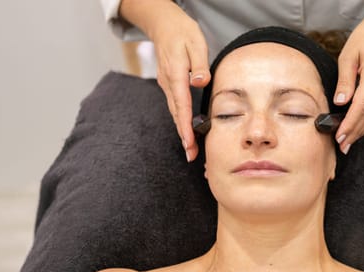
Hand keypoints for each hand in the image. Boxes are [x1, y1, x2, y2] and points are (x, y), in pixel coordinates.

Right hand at [120, 0, 209, 161]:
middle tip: (191, 155)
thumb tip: (201, 82)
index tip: (190, 142)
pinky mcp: (168, 84)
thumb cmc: (182, 32)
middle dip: (183, 136)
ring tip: (190, 148)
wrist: (162, 23)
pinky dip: (180, 119)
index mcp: (176, 74)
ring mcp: (166, 84)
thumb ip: (199, 64)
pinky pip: (175, 105)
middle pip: (177, 114)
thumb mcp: (196, 43)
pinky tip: (186, 130)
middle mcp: (168, 82)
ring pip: (175, 111)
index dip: (185, 126)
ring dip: (182, 130)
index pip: (182, 105)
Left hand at [333, 10, 363, 153]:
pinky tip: (359, 130)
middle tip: (342, 147)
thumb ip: (345, 80)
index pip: (361, 105)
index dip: (350, 123)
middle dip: (355, 132)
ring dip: (362, 131)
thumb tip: (340, 103)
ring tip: (348, 144)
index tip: (340, 137)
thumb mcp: (348, 55)